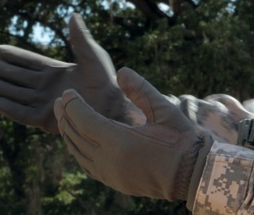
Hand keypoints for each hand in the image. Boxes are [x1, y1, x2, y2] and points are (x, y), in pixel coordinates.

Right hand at [0, 14, 127, 133]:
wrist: (113, 107)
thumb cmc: (105, 80)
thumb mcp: (92, 55)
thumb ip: (79, 38)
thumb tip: (73, 15)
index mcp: (54, 71)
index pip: (28, 61)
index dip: (12, 56)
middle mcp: (46, 87)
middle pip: (18, 78)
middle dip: (1, 71)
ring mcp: (45, 103)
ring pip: (17, 95)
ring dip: (2, 89)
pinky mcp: (47, 119)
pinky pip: (24, 114)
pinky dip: (11, 110)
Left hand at [54, 67, 210, 202]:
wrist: (193, 174)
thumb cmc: (181, 140)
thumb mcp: (164, 110)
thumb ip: (141, 90)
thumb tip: (121, 71)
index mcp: (120, 141)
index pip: (84, 119)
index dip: (73, 104)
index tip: (67, 92)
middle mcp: (110, 160)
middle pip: (76, 135)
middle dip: (66, 116)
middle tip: (59, 101)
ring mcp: (110, 174)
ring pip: (78, 152)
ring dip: (69, 133)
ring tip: (64, 117)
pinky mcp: (115, 182)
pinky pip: (87, 165)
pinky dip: (78, 150)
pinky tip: (78, 140)